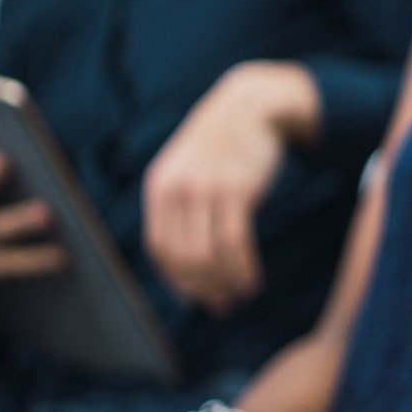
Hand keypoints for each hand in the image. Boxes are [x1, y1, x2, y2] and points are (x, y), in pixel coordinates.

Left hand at [143, 62, 317, 315]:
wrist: (252, 106)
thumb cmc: (225, 146)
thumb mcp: (190, 170)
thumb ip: (184, 209)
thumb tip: (189, 260)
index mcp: (159, 187)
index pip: (158, 249)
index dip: (177, 281)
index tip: (198, 299)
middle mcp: (176, 189)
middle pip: (182, 258)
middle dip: (203, 289)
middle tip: (224, 305)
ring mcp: (205, 188)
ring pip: (207, 256)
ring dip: (225, 284)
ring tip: (242, 294)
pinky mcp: (236, 188)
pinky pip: (235, 243)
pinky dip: (243, 270)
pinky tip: (253, 280)